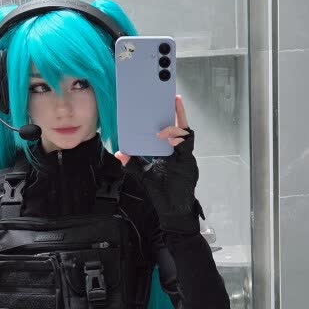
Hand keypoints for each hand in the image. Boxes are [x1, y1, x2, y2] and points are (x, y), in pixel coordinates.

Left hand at [115, 95, 204, 233]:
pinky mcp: (188, 161)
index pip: (169, 131)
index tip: (161, 104)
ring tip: (169, 116)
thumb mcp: (143, 176)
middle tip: (173, 98)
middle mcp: (178, 152)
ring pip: (185, 133)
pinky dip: (178, 138)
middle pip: (180, 128)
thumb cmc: (161, 194)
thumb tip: (120, 152)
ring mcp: (185, 156)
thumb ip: (133, 164)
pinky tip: (170, 136)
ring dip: (176, 124)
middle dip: (178, 112)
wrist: (174, 211)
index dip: (168, 118)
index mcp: (168, 153)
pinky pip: (186, 145)